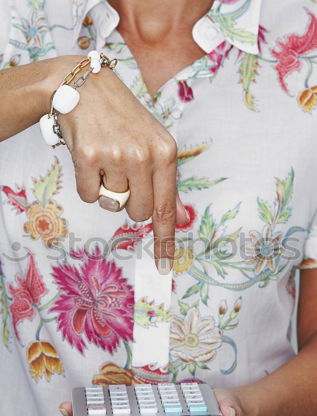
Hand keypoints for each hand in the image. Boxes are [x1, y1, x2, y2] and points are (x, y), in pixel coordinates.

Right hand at [54, 57, 188, 271]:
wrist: (88, 88)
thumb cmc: (126, 120)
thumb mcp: (156, 145)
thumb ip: (168, 185)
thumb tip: (181, 220)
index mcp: (166, 153)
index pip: (167, 207)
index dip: (165, 240)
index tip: (163, 265)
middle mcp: (144, 156)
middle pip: (139, 213)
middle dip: (131, 203)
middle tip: (125, 176)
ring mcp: (115, 156)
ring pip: (113, 205)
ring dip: (109, 190)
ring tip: (107, 161)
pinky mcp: (87, 157)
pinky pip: (89, 195)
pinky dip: (88, 184)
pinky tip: (91, 159)